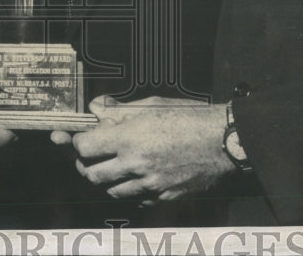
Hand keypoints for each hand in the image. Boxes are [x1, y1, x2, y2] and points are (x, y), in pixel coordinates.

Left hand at [70, 95, 232, 203]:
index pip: (85, 147)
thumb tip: (95, 106)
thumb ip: (119, 109)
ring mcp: (150, 184)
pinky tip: (136, 176)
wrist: (223, 140)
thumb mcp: (152, 104)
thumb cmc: (190, 117)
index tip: (83, 137)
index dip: (79, 141)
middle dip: (86, 164)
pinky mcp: (163, 196)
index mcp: (131, 137)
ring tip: (114, 165)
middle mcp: (137, 164)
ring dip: (107, 179)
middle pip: (92, 174)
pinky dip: (129, 189)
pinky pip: (135, 198)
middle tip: (91, 155)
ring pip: (111, 190)